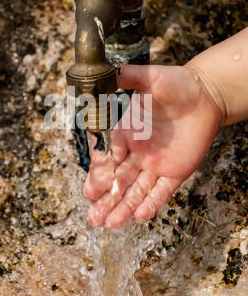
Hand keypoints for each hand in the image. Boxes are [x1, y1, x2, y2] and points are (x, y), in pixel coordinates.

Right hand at [83, 64, 222, 227]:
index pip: (108, 156)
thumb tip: (107, 70)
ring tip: (108, 224)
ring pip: (136, 190)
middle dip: (105, 198)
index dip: (99, 173)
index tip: (90, 188)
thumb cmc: (176, 84)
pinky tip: (140, 216)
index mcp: (126, 132)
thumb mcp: (151, 78)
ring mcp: (155, 164)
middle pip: (117, 180)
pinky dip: (152, 203)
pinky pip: (162, 191)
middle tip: (91, 216)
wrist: (204, 95)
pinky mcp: (175, 172)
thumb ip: (129, 77)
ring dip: (122, 207)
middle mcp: (137, 152)